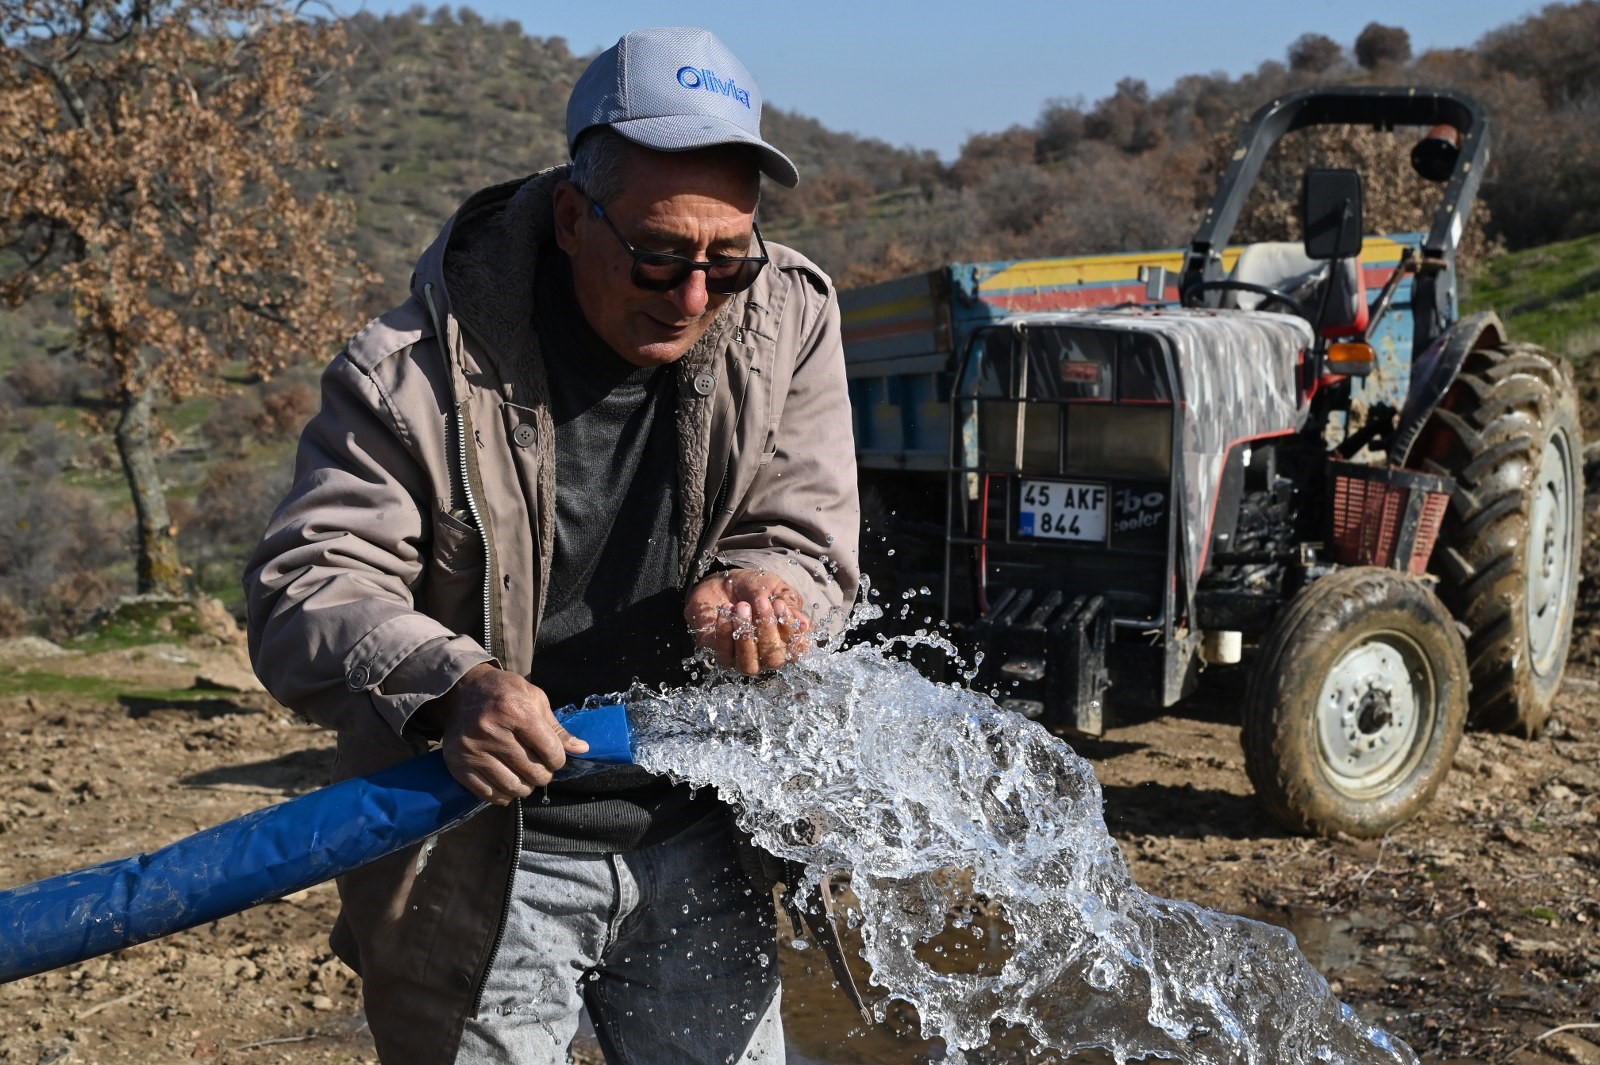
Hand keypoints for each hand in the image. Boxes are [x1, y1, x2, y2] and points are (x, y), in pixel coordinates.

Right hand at [426, 663, 588, 803]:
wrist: (462, 691)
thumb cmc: (504, 693)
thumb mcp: (535, 700)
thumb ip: (557, 728)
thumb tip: (582, 749)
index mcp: (514, 711)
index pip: (550, 750)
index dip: (558, 759)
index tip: (555, 757)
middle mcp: (491, 731)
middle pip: (533, 772)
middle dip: (544, 774)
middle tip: (541, 768)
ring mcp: (472, 750)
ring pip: (513, 787)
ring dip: (526, 787)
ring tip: (526, 776)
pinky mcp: (457, 765)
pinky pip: (489, 794)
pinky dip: (505, 794)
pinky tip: (508, 782)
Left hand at [685, 568, 811, 674]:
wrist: (724, 581)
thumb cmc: (755, 587)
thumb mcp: (776, 589)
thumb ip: (790, 605)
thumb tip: (805, 625)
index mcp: (787, 641)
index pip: (798, 648)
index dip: (791, 631)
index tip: (780, 605)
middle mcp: (767, 656)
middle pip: (774, 659)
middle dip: (767, 630)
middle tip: (761, 602)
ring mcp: (743, 659)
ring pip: (749, 665)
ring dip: (746, 635)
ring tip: (742, 606)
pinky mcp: (721, 656)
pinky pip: (724, 654)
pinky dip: (725, 631)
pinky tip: (726, 610)